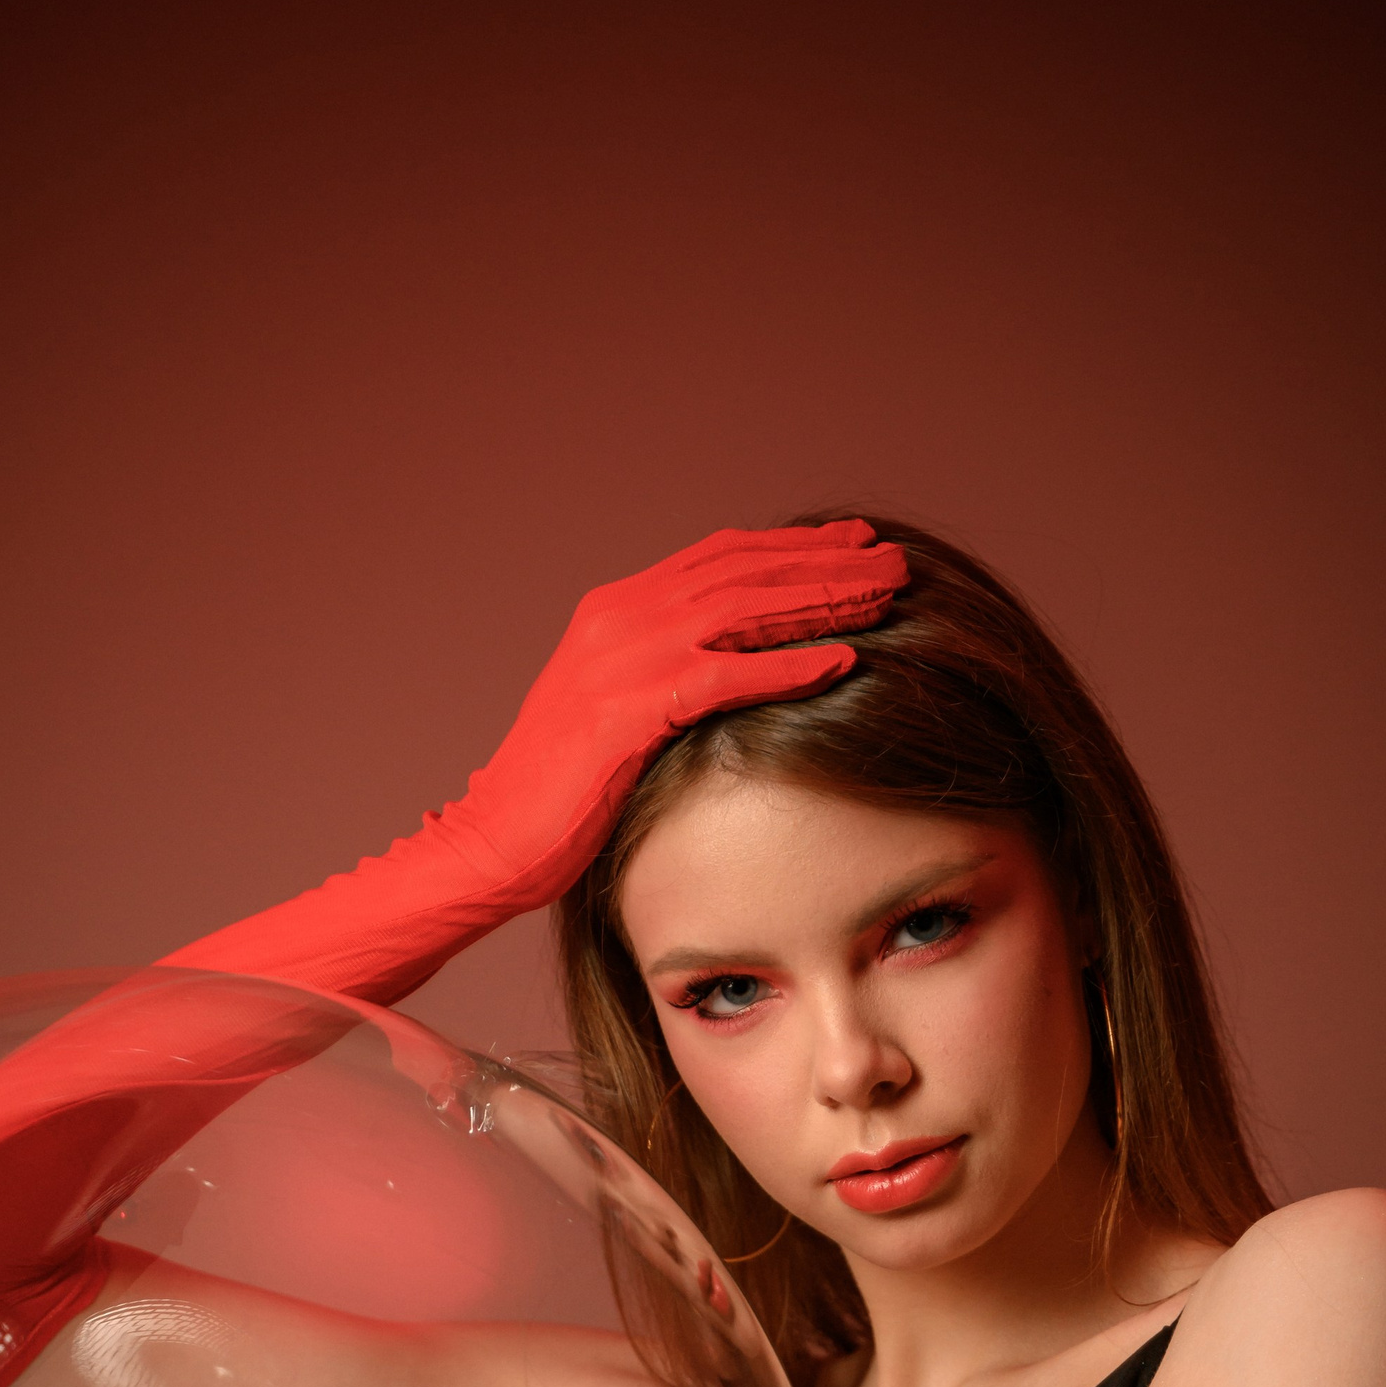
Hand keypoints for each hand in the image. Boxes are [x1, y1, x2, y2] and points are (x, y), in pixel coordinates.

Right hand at [168, 520, 908, 987]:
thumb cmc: (561, 799)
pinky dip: (787, 664)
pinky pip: (725, 674)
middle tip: (891, 558)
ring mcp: (619, 659)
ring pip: (741, 609)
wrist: (494, 843)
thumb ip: (666, 677)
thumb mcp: (619, 717)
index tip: (854, 543)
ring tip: (887, 595)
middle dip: (822, 561)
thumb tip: (731, 669)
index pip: (720, 557)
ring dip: (820, 598)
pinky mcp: (627, 711)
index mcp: (615, 611)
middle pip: (741, 569)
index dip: (792, 547)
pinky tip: (845, 660)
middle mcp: (617, 618)